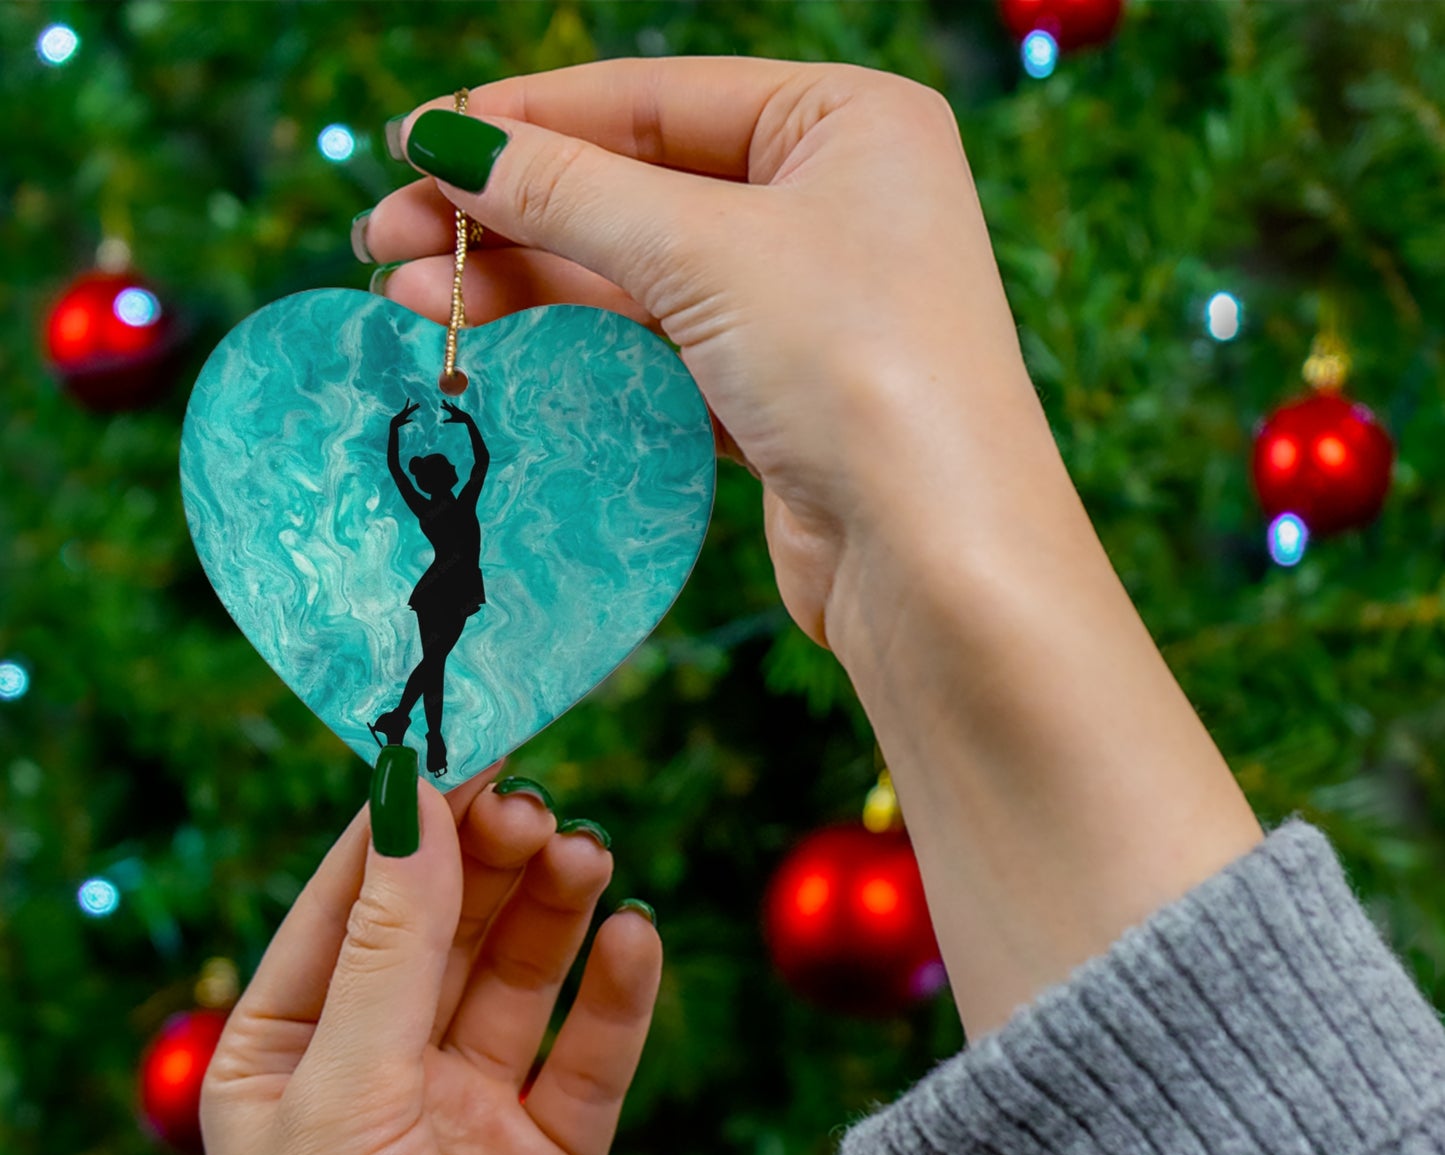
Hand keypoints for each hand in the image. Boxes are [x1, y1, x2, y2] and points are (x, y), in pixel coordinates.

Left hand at [201, 766, 661, 1154]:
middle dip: (490, 862)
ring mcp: (469, 1114)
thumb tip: (413, 798)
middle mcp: (379, 1072)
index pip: (350, 902)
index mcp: (289, 1053)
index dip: (407, 822)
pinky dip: (617, 995)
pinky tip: (635, 941)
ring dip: (555, 911)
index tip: (466, 741)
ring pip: (521, 978)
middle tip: (539, 807)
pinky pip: (591, 1056)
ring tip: (589, 856)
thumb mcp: (346, 1096)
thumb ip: (391, 947)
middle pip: (446, 928)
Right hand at [362, 61, 1262, 1042]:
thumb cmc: (857, 369)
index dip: (528, 120)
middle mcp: (833, 204)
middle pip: (637, 188)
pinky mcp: (779, 395)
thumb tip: (444, 142)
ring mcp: (807, 306)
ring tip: (411, 297)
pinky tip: (495, 345)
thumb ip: (568, 191)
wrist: (937, 560)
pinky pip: (659, 348)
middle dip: (509, 214)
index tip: (415, 144)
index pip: (656, 98)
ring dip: (527, 284)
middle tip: (386, 238)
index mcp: (847, 124)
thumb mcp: (704, 252)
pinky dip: (580, 345)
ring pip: (639, 275)